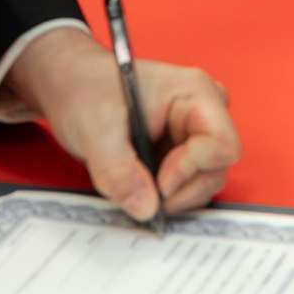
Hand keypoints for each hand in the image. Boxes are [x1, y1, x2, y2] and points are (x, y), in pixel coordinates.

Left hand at [8, 26, 238, 224]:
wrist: (71, 85)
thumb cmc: (86, 88)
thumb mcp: (95, 129)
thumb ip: (118, 170)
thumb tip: (146, 208)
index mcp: (194, 93)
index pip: (222, 144)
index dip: (192, 169)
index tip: (158, 181)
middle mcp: (202, 112)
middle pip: (216, 168)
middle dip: (180, 190)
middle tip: (142, 193)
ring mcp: (193, 133)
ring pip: (204, 182)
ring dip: (171, 195)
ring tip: (133, 184)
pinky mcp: (181, 151)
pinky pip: (186, 185)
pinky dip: (163, 195)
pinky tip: (137, 184)